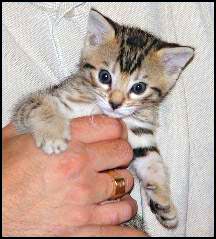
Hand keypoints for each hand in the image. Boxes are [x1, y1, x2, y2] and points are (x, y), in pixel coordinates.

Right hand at [3, 115, 147, 235]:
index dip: (116, 129)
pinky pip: (118, 230)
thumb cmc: (1, 174)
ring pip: (125, 187)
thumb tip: (57, 114)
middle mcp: (79, 169)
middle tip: (113, 159)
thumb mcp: (14, 137)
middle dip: (120, 154)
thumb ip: (41, 123)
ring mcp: (84, 201)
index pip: (110, 128)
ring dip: (121, 186)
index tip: (115, 134)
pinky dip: (130, 230)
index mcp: (65, 143)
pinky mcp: (81, 229)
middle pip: (123, 154)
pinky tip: (134, 229)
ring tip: (113, 187)